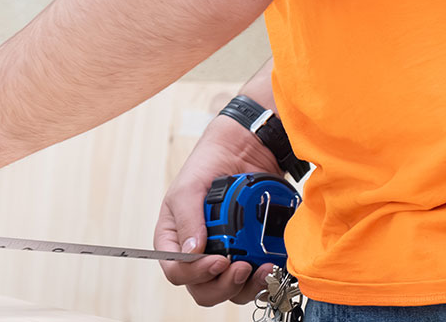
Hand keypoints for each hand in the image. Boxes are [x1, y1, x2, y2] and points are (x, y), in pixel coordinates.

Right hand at [156, 114, 283, 305]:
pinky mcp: (249, 256)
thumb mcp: (189, 188)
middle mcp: (198, 254)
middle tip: (241, 267)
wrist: (241, 152)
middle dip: (224, 285)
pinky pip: (254, 282)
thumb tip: (192, 253)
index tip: (218, 261)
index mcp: (175, 240)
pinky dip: (263, 280)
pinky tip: (270, 265)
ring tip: (261, 268)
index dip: (196, 274)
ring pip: (231, 291)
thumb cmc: (207, 166)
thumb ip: (187, 219)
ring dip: (247, 286)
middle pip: (204, 290)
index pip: (176, 272)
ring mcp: (225, 257)